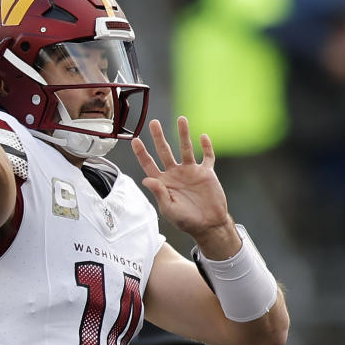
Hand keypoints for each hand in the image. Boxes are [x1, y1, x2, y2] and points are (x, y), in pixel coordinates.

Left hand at [131, 117, 240, 258]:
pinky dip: (206, 147)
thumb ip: (159, 193)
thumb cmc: (186, 221)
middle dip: (159, 137)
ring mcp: (191, 171)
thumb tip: (147, 179)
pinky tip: (203, 137)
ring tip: (181, 119)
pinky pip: (207, 157)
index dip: (142, 153)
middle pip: (164, 151)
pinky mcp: (206, 173)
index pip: (149, 164)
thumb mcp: (169, 209)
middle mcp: (175, 173)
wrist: (209, 225)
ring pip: (186, 148)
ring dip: (183, 134)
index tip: (135, 140)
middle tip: (153, 123)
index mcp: (163, 182)